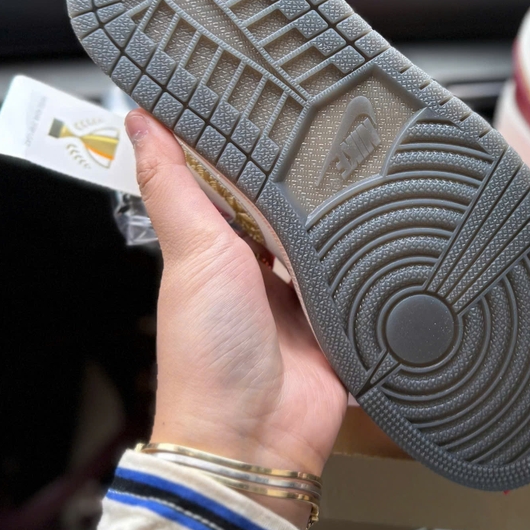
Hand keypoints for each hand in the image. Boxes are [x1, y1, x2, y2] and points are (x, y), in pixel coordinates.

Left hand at [126, 110, 347, 527]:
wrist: (256, 437)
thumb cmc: (208, 354)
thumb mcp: (192, 254)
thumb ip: (173, 187)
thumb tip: (139, 121)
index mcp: (218, 247)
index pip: (236, 177)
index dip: (249, 139)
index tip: (267, 91)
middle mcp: (261, 265)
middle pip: (288, 203)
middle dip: (306, 173)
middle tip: (335, 119)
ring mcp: (304, 290)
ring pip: (327, 232)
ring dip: (341, 212)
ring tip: (370, 162)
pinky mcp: (340, 312)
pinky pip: (358, 271)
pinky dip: (369, 253)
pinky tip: (389, 220)